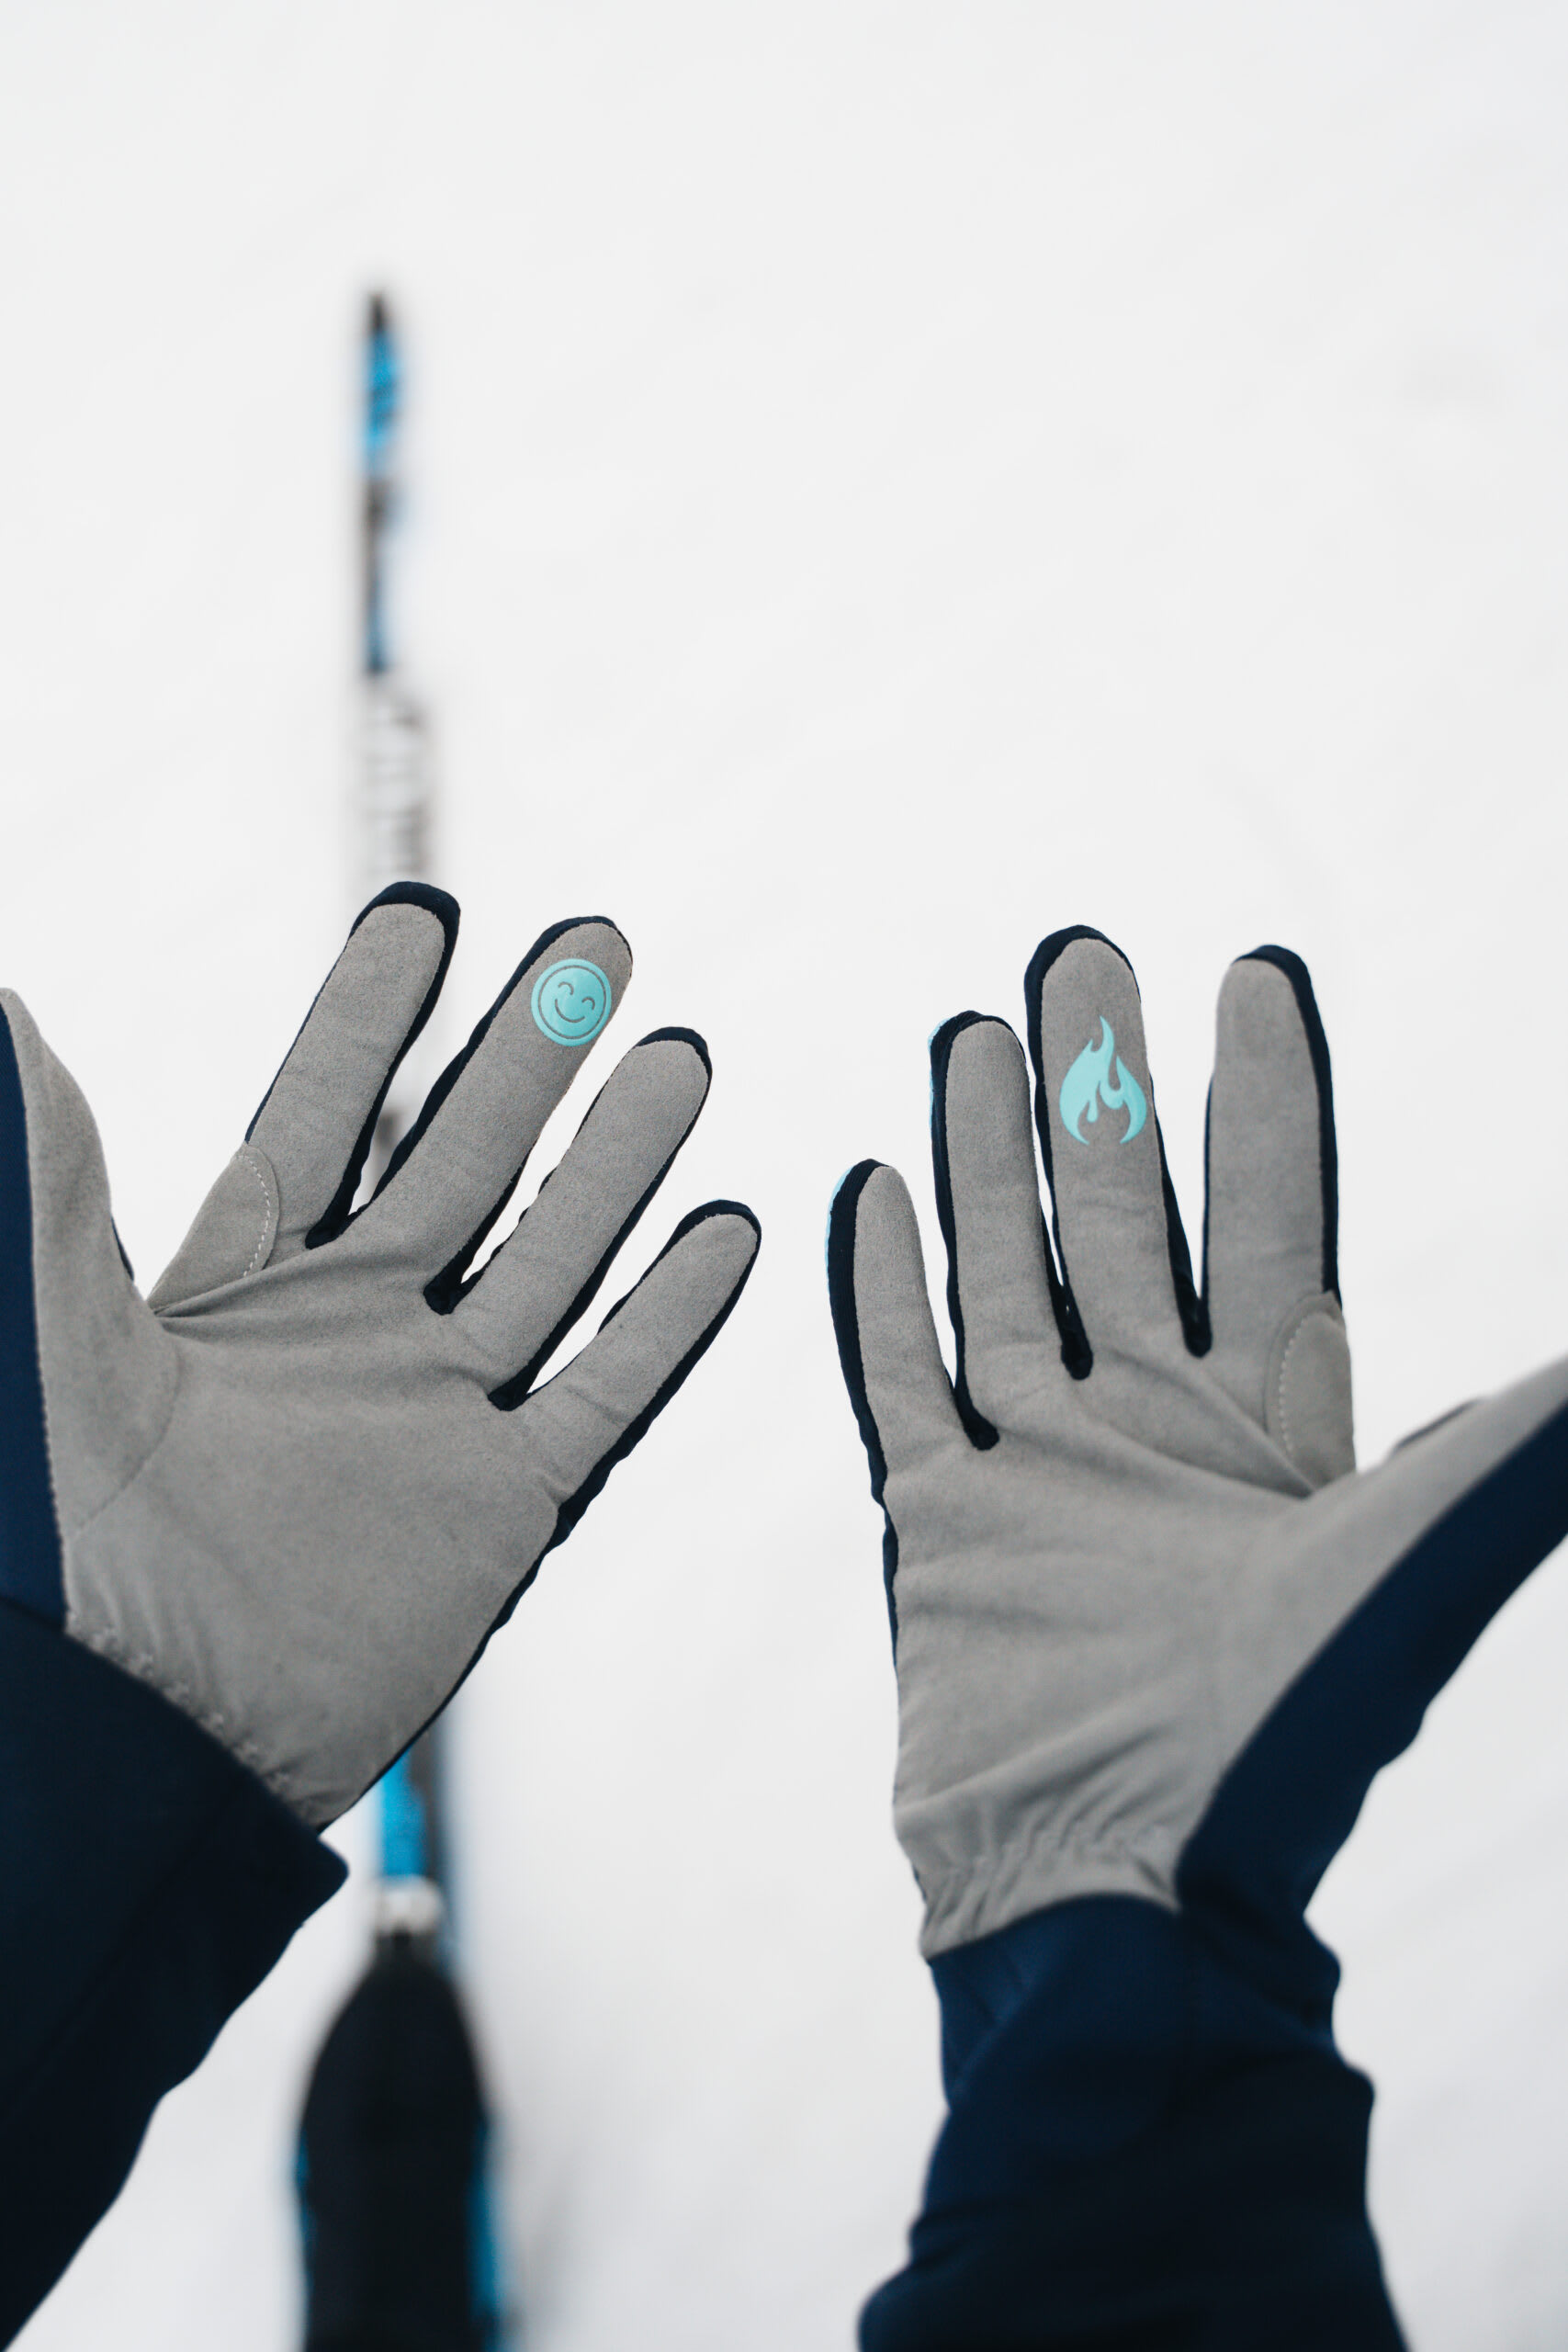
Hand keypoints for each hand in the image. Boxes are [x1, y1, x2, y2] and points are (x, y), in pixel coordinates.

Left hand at [0, 884, 757, 1825]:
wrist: (153, 1739)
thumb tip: (1, 1007)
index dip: (375, 1016)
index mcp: (244, 1283)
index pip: (328, 1114)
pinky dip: (668, 1316)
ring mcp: (437, 1413)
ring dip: (617, 1160)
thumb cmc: (75, 1548)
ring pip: (553, 1256)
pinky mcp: (502, 1505)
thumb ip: (48, 1182)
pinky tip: (724, 1229)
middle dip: (530, 1054)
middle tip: (598, 943)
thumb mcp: (58, 1345)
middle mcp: (354, 1330)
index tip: (425, 911)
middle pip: (465, 1162)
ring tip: (681, 1057)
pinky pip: (603, 1392)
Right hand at [828, 924, 1567, 1972]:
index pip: (1268, 1215)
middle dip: (1100, 1085)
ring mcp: (1045, 1474)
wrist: (1121, 1892)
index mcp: (1275, 1422)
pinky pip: (904, 1379)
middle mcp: (1158, 1429)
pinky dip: (886, 1286)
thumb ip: (1508, 1449)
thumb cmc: (1280, 1742)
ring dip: (992, 1157)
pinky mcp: (943, 1530)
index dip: (1262, 1094)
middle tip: (1077, 954)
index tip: (1251, 974)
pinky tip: (873, 1188)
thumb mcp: (1414, 1560)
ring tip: (975, 1033)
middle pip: (1121, 1217)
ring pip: (1009, 1275)